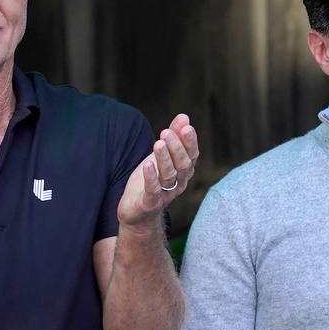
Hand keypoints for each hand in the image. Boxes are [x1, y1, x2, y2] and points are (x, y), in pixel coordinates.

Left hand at [118, 114, 198, 230]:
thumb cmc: (151, 181)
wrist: (137, 213)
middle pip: (182, 165)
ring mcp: (165, 195)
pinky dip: (151, 178)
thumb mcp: (161, 156)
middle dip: (176, 147)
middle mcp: (178, 183)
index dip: (190, 142)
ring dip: (164, 159)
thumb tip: (184, 116)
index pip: (191, 155)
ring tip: (158, 143)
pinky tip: (147, 164)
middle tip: (167, 132)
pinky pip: (153, 191)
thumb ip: (173, 136)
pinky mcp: (150, 204)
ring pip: (169, 176)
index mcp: (183, 171)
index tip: (186, 126)